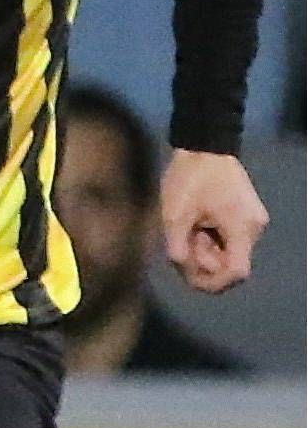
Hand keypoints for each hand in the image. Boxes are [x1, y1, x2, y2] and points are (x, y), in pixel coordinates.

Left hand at [160, 148, 269, 294]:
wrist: (204, 146)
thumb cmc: (189, 179)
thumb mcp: (174, 216)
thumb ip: (178, 248)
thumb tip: (183, 269)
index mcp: (242, 229)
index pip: (237, 272)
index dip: (213, 282)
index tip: (189, 278)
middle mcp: (254, 229)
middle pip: (231, 262)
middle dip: (203, 260)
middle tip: (180, 241)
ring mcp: (251, 221)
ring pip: (228, 250)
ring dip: (204, 247)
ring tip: (186, 227)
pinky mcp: (244, 214)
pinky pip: (227, 237)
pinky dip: (210, 237)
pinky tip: (195, 223)